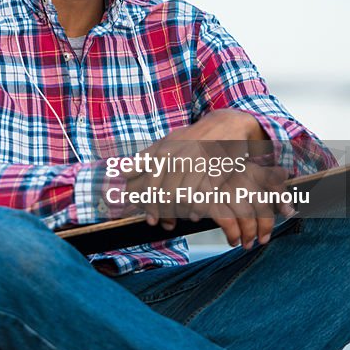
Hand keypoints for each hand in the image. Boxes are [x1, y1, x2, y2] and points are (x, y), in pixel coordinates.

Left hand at [117, 110, 292, 248]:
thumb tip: (122, 173)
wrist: (226, 126)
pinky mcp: (213, 172)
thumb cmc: (193, 137)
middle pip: (163, 194)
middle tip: (160, 224)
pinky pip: (201, 197)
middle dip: (160, 212)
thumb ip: (146, 158)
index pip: (148, 182)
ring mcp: (194, 165)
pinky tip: (195, 215)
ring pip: (180, 198)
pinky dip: (197, 210)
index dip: (146, 203)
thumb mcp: (167, 142)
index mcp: (162, 152)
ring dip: (178, 213)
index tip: (147, 217)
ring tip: (178, 220)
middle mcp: (175, 158)